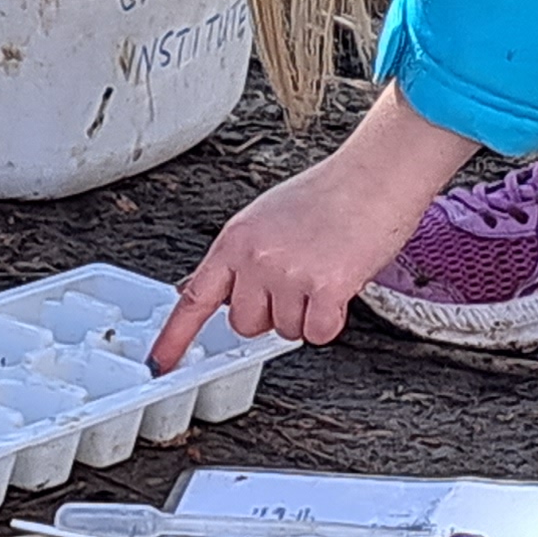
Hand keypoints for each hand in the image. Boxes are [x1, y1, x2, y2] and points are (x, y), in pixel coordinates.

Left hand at [150, 85, 479, 366]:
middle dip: (269, 312)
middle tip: (294, 281)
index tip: (162, 360)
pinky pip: (318, 332)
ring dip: (305, 313)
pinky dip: (331, 319)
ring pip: (285, 330)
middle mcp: (256, 258)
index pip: (196, 296)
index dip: (177, 334)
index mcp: (236, 239)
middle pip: (245, 324)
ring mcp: (288, 274)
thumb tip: (222, 288)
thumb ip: (242, 256)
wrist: (375, 176)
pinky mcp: (324, 289)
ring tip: (322, 272)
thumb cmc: (329, 193)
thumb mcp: (266, 218)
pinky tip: (339, 286)